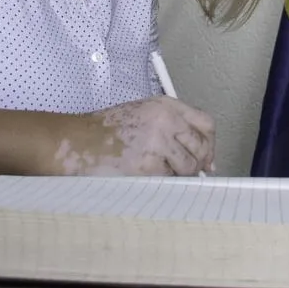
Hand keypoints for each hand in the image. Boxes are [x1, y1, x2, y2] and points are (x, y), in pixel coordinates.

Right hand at [44, 96, 215, 176]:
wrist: (78, 141)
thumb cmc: (107, 130)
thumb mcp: (144, 114)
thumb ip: (173, 128)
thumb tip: (204, 157)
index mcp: (166, 105)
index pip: (206, 123)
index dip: (209, 143)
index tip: (207, 157)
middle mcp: (166, 120)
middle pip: (201, 146)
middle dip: (198, 163)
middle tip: (188, 172)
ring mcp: (158, 142)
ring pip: (187, 166)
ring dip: (178, 174)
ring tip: (156, 170)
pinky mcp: (148, 165)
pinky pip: (168, 179)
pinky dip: (160, 182)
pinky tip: (143, 175)